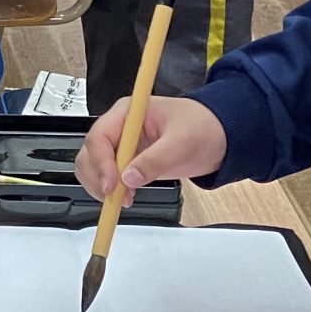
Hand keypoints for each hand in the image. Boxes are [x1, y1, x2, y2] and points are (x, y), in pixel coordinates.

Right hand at [76, 96, 226, 198]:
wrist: (220, 136)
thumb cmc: (203, 127)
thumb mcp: (182, 143)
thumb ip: (155, 160)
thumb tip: (128, 179)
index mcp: (128, 112)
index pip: (99, 136)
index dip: (101, 163)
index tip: (112, 185)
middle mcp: (119, 127)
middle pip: (90, 153)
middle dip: (98, 177)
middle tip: (116, 197)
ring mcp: (122, 145)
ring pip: (92, 167)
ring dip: (101, 186)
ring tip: (124, 198)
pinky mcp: (128, 161)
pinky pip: (106, 177)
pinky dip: (109, 191)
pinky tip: (126, 197)